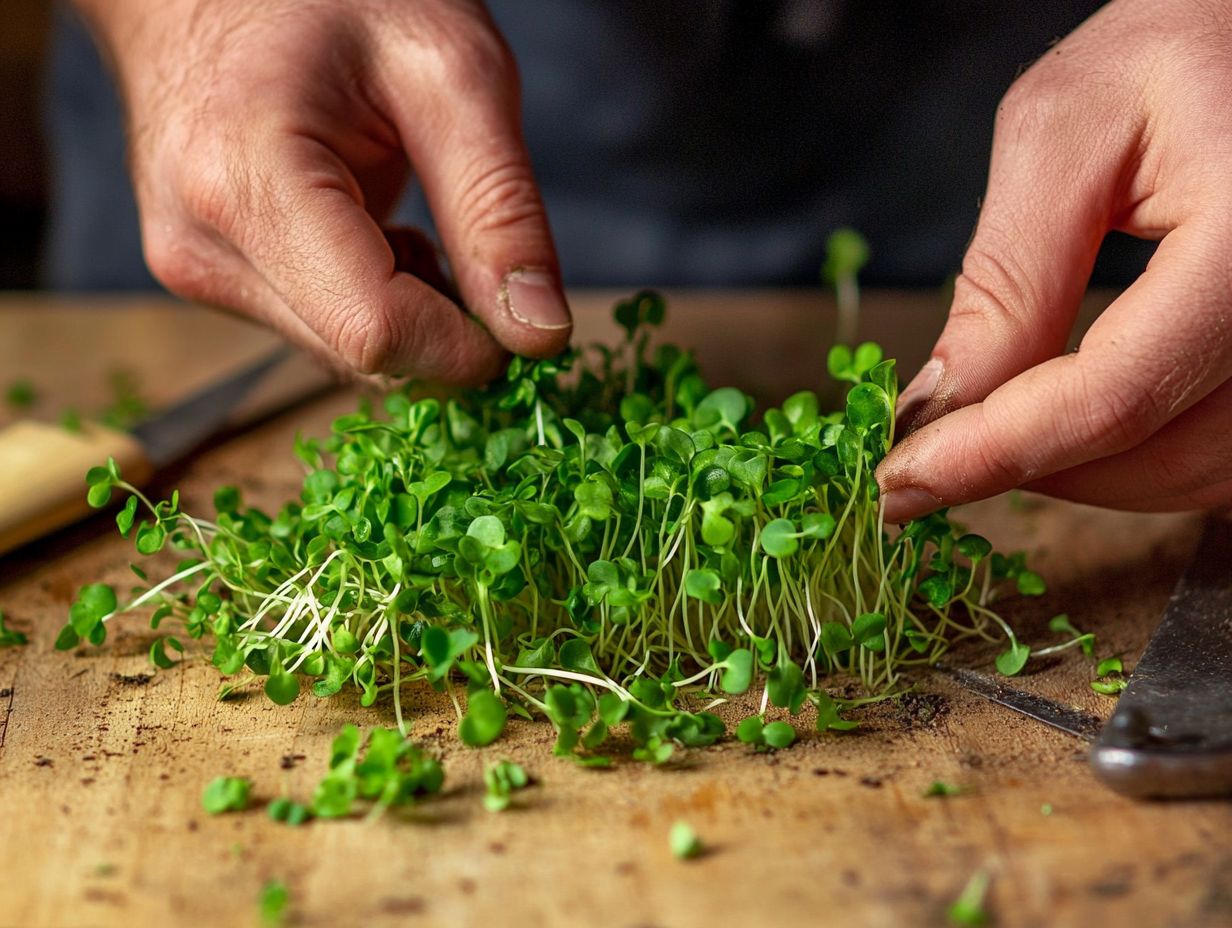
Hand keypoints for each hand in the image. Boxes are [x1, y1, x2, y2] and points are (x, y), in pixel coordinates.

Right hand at [76, 0, 569, 382]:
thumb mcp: (450, 74)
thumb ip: (499, 209)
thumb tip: (539, 334)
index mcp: (248, 185)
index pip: (379, 334)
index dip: (469, 346)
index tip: (523, 315)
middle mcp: (203, 248)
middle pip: (364, 354)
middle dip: (443, 326)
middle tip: (469, 239)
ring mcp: (196, 269)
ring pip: (345, 353)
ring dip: (407, 310)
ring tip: (407, 213)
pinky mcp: (207, 276)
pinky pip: (320, 329)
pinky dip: (371, 299)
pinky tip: (371, 228)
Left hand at [877, 0, 1231, 519]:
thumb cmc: (1182, 46)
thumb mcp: (1065, 130)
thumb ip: (1006, 275)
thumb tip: (941, 404)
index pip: (1112, 395)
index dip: (994, 451)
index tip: (901, 483)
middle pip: (1158, 456)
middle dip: (1033, 466)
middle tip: (936, 452)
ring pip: (1193, 474)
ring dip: (1081, 472)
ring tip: (994, 424)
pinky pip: (1217, 450)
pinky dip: (1133, 452)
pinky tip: (1068, 412)